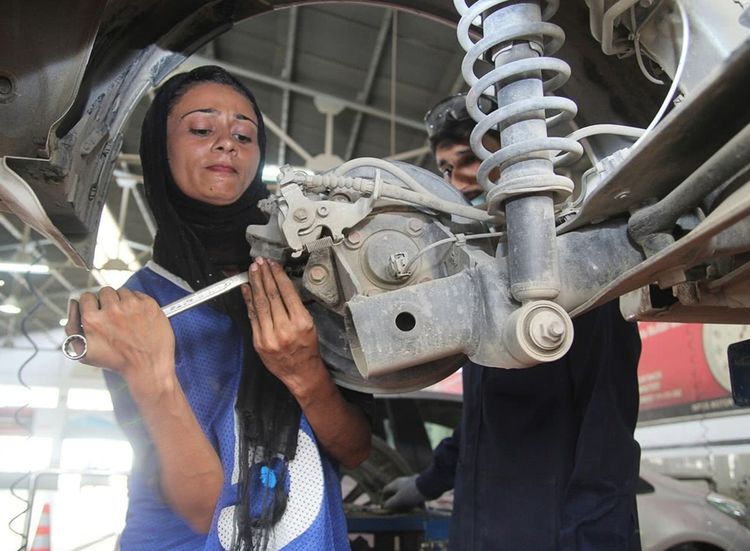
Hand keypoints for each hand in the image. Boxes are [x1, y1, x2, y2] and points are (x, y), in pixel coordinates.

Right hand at [65, 287, 175, 396]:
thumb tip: (73, 303)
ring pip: (122, 291)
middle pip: (105, 292)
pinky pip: (139, 294)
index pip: (86, 296)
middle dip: (107, 302)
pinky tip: (138, 317)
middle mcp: (112, 309)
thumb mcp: (82, 351)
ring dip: (123, 302)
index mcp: (92, 319)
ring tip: (127, 318)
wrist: (147, 367)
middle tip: (114, 317)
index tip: (98, 312)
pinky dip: (138, 303)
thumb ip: (71, 325)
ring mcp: (132, 305)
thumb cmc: (116, 361)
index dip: (92, 305)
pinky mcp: (148, 305)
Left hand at [241, 257, 325, 396]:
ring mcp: (269, 336)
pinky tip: (246, 288)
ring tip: (252, 271)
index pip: (286, 292)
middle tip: (260, 262)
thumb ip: (295, 307)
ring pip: (260, 304)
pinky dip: (248, 301)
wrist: (301, 372)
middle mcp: (285, 329)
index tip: (273, 265)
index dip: (278, 275)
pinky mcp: (259, 341)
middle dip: (264, 275)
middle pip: (271, 295)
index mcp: (301, 322)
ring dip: (255, 284)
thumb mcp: (309, 324)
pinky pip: (252, 316)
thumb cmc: (307, 348)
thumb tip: (280, 286)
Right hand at [382, 475, 425, 510]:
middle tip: (397, 512)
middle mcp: (403, 484)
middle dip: (396, 504)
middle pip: (396, 494)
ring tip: (409, 512)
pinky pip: (415, 498)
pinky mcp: (419, 490)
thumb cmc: (412, 492)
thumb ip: (390, 503)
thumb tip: (385, 506)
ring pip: (406, 497)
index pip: (386, 490)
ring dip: (407, 505)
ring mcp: (411, 486)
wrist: (429, 486)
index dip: (383, 499)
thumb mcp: (399, 499)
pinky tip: (420, 509)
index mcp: (396, 484)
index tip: (384, 507)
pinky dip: (416, 504)